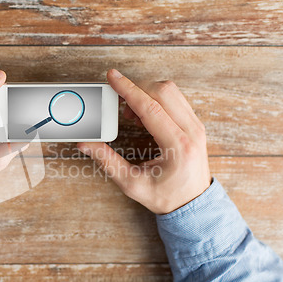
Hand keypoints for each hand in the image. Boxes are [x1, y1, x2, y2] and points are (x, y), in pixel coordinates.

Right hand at [78, 69, 210, 213]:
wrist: (194, 204)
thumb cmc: (167, 197)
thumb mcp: (132, 184)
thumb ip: (107, 162)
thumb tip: (86, 144)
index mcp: (178, 146)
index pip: (150, 107)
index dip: (128, 89)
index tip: (112, 77)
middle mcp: (192, 131)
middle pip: (163, 91)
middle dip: (136, 89)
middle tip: (119, 105)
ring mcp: (196, 126)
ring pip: (171, 91)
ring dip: (146, 93)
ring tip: (132, 114)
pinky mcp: (195, 124)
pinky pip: (175, 99)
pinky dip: (156, 99)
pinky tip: (144, 115)